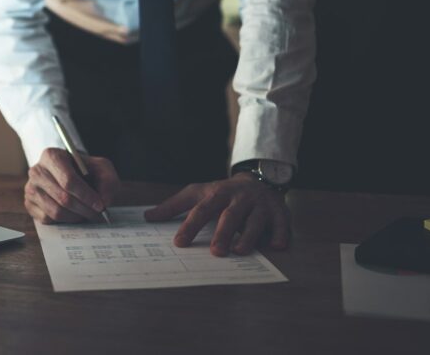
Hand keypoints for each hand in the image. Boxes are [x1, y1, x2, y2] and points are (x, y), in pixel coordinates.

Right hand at [24, 148, 119, 223]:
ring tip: (88, 214)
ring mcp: (30, 188)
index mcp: (51, 156)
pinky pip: (48, 219)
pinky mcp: (29, 204)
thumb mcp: (102, 169)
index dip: (86, 195)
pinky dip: (65, 221)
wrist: (73, 175)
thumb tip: (103, 200)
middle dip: (84, 209)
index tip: (100, 205)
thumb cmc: (87, 171)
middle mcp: (36, 171)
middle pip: (63, 198)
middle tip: (98, 214)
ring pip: (55, 211)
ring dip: (76, 217)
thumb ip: (107, 181)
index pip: (68, 180)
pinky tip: (73, 214)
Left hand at [144, 172, 289, 255]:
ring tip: (239, 252)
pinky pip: (281, 224)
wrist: (259, 179)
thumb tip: (148, 217)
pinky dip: (280, 234)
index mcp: (218, 193)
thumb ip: (174, 206)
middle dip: (223, 233)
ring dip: (248, 237)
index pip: (201, 210)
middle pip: (230, 216)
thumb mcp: (198, 193)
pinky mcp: (279, 212)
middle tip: (214, 252)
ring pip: (255, 221)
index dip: (190, 226)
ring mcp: (260, 205)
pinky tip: (276, 246)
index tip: (179, 242)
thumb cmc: (222, 192)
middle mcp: (240, 198)